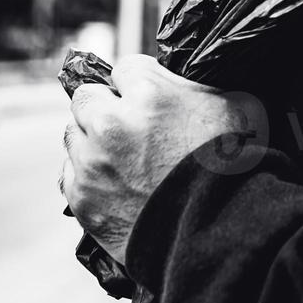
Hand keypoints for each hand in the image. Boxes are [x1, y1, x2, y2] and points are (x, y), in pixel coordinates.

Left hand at [60, 54, 263, 265]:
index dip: (138, 84)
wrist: (217, 233)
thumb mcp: (233, 106)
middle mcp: (111, 122)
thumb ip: (199, 84)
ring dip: (90, 140)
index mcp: (148, 94)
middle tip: (126, 125)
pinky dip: (85, 175)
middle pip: (86, 96)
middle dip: (104, 106)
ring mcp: (92, 161)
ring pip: (72, 134)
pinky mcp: (83, 197)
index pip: (125, 69)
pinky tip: (110, 183)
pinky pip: (69, 173)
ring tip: (118, 158)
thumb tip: (187, 76)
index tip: (147, 99)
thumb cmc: (233, 168)